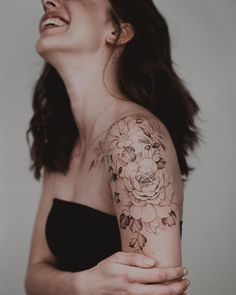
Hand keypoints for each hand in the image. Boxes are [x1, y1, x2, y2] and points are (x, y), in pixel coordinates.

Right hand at [75, 251, 189, 294]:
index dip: (174, 273)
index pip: (158, 275)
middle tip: (187, 281)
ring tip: (183, 290)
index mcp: (130, 276)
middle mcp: (133, 291)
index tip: (183, 269)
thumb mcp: (116, 257)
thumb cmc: (104, 270)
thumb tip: (152, 262)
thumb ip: (135, 258)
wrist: (91, 288)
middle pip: (163, 292)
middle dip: (178, 287)